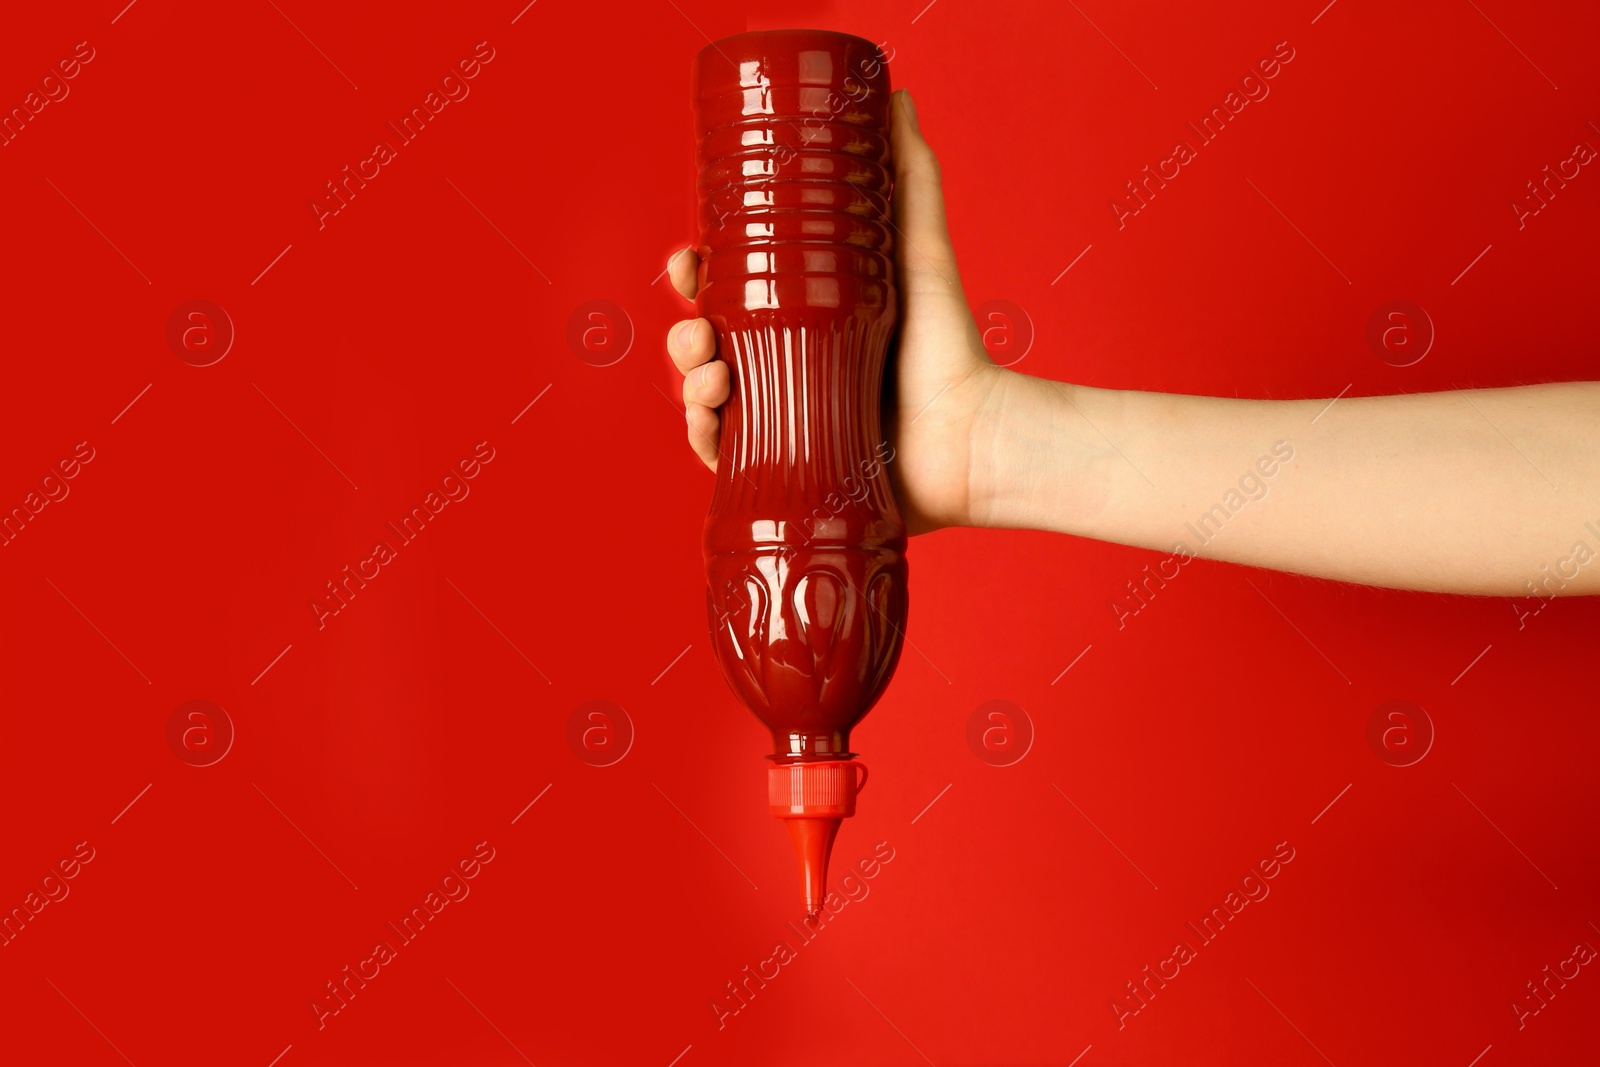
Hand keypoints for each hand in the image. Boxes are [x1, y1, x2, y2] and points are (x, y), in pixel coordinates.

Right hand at [665, 88, 1008, 533]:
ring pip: (706, 399)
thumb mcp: (918, 251)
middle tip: (700, 332)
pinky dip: (703, 439)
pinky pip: (723, 456)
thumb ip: (909, 176)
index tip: (689, 260)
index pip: (729, 292)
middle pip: (706, 346)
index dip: (697, 276)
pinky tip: (710, 422)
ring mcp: (782, 420)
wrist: (971, 437)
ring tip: (714, 378)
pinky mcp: (785, 469)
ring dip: (689, 383)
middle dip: (684, 334)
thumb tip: (897, 96)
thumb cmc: (950, 348)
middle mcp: (786, 368)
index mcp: (803, 319)